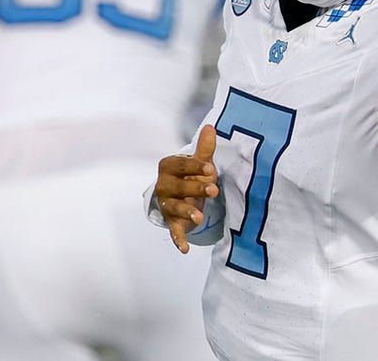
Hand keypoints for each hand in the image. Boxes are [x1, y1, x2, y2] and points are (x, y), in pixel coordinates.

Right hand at [155, 125, 219, 253]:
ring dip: (186, 212)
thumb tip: (210, 126)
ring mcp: (166, 205)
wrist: (180, 196)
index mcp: (169, 167)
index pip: (181, 166)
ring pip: (174, 208)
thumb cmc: (191, 176)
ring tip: (199, 217)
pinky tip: (185, 249)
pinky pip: (174, 231)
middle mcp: (163, 186)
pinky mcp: (171, 222)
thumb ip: (204, 148)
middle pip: (178, 187)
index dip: (195, 167)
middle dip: (195, 189)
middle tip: (214, 190)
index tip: (210, 169)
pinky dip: (178, 240)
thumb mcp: (199, 163)